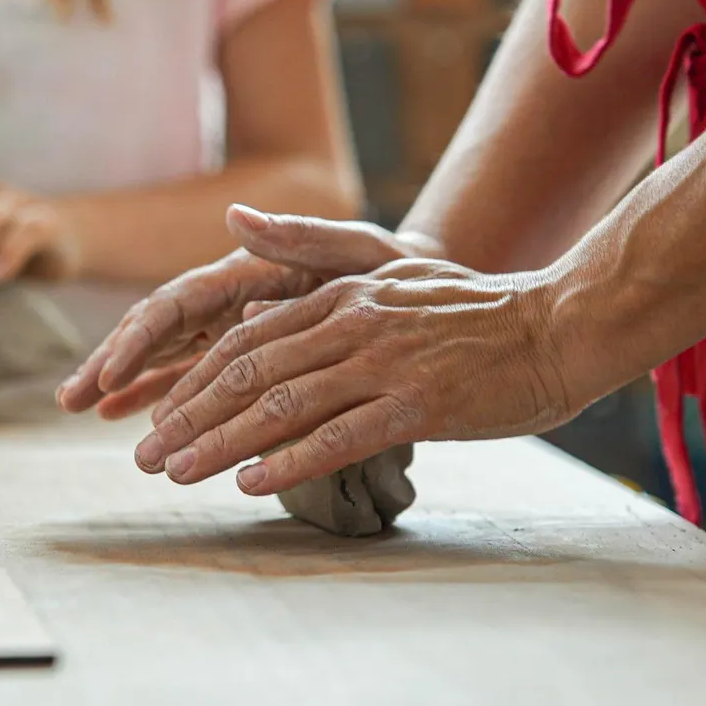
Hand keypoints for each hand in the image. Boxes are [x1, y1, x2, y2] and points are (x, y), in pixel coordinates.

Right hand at [55, 204, 431, 419]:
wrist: (421, 286)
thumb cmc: (389, 266)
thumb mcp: (354, 247)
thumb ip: (299, 235)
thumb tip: (238, 215)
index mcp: (245, 272)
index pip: (175, 304)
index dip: (137, 340)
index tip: (110, 374)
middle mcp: (228, 299)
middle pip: (155, 330)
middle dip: (113, 364)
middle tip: (72, 399)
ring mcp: (232, 329)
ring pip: (165, 357)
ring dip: (126, 385)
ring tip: (82, 411)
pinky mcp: (246, 357)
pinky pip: (191, 376)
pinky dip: (157, 394)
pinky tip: (123, 418)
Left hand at [129, 256, 575, 493]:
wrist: (560, 327)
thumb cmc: (475, 309)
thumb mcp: (389, 263)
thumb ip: (309, 246)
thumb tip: (233, 220)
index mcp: (343, 294)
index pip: (246, 338)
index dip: (194, 379)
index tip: (157, 415)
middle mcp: (354, 323)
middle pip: (249, 373)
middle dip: (188, 416)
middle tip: (146, 456)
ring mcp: (386, 364)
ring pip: (282, 407)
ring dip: (219, 443)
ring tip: (175, 475)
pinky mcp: (419, 405)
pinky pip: (340, 437)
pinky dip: (288, 461)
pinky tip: (249, 484)